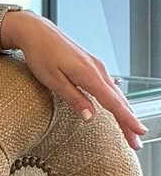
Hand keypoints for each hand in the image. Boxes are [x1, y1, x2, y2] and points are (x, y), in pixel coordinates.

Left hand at [5, 10, 147, 150]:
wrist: (37, 32)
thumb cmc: (41, 55)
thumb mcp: (53, 80)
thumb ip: (73, 98)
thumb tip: (90, 117)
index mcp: (89, 75)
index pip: (113, 102)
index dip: (127, 119)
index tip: (139, 133)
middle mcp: (98, 70)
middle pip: (119, 101)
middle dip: (129, 122)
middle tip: (136, 143)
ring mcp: (97, 67)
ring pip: (116, 94)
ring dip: (124, 113)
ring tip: (131, 131)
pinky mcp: (92, 66)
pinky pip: (110, 87)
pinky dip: (117, 101)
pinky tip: (119, 108)